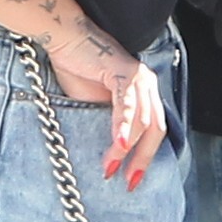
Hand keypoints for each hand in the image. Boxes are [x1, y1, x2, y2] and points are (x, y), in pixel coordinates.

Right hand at [46, 28, 168, 189]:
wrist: (66, 38)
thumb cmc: (78, 69)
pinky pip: (128, 104)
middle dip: (143, 159)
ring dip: (126, 148)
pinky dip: (124, 126)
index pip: (154, 131)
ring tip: (111, 167)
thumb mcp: (96, 105)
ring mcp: (139, 77)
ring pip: (143, 121)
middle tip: (129, 182)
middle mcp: (148, 84)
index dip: (145, 157)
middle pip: (156, 129)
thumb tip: (111, 155)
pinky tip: (119, 145)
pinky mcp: (124, 72)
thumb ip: (109, 125)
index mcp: (145, 92)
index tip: (132, 180)